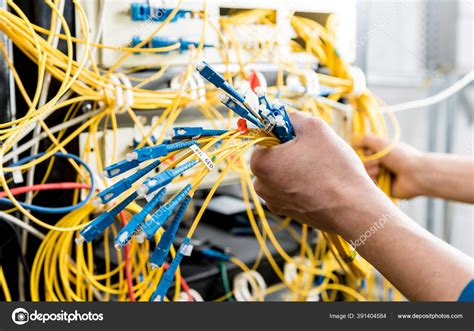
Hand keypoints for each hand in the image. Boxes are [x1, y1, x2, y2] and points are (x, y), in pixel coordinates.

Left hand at [250, 112, 380, 232]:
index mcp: (260, 163)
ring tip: (321, 171)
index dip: (285, 133)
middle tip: (316, 153)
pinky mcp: (288, 212)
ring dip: (297, 168)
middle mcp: (260, 185)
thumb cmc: (334, 167)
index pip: (265, 137)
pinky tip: (321, 185)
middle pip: (273, 157)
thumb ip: (293, 117)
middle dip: (291, 151)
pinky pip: (291, 190)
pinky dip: (302, 185)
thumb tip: (285, 117)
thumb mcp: (315, 127)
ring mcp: (273, 201)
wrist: (352, 209)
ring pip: (283, 174)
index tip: (304, 137)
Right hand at [355, 135, 422, 198]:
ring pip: (363, 173)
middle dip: (369, 161)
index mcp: (381, 152)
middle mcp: (380, 163)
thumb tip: (353, 141)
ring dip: (371, 170)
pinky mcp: (381, 187)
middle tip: (380, 162)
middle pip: (361, 162)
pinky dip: (372, 180)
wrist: (416, 175)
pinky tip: (380, 180)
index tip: (369, 151)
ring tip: (382, 171)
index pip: (361, 151)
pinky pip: (368, 184)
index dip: (363, 151)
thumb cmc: (401, 157)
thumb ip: (365, 139)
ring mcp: (380, 175)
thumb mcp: (382, 143)